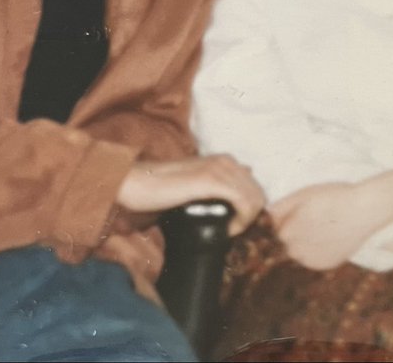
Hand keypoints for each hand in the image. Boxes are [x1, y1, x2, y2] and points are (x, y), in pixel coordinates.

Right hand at [117, 154, 264, 235]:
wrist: (134, 183)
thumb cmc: (161, 190)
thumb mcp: (194, 186)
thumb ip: (216, 185)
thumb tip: (239, 187)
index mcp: (225, 161)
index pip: (254, 186)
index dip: (249, 208)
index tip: (234, 224)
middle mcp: (227, 161)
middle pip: (258, 193)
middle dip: (251, 216)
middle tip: (231, 231)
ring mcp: (220, 168)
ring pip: (255, 198)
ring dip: (246, 220)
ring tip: (227, 232)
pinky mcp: (211, 180)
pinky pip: (243, 202)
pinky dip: (241, 220)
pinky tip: (227, 230)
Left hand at [269, 181, 390, 270]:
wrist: (365, 210)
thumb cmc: (336, 197)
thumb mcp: (306, 193)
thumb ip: (282, 205)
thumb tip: (268, 214)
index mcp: (290, 230)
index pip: (278, 229)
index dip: (289, 219)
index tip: (303, 212)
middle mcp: (297, 249)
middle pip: (288, 243)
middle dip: (296, 233)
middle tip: (315, 220)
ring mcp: (312, 259)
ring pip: (299, 253)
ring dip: (305, 244)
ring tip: (324, 230)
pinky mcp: (325, 265)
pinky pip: (313, 260)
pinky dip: (317, 252)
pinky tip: (330, 239)